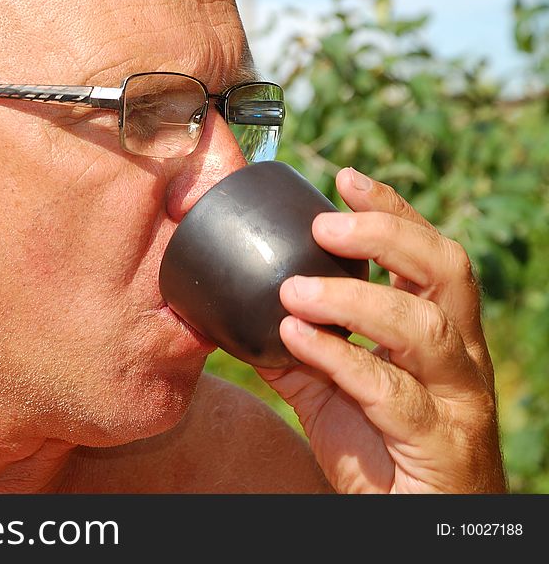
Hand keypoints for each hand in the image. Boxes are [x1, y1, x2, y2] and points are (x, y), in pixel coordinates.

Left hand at [256, 167, 506, 492]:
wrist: (409, 522)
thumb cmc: (379, 450)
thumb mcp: (330, 390)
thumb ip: (297, 349)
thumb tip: (243, 311)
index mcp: (437, 333)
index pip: (428, 255)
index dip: (392, 212)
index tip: (343, 179)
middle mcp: (458, 357)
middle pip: (445, 272)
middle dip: (386, 235)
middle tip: (323, 224)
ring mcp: (456, 400)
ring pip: (424, 329)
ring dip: (354, 300)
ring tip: (292, 290)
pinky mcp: (438, 443)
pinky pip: (393, 393)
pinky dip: (343, 359)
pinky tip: (297, 340)